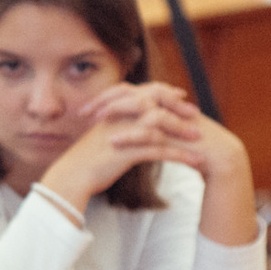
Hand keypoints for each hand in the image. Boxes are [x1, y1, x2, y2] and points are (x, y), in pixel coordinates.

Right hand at [38, 82, 237, 210]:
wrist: (71, 177)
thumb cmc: (85, 161)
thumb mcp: (100, 137)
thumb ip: (115, 127)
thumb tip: (128, 126)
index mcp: (113, 111)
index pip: (143, 92)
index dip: (163, 92)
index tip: (179, 96)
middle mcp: (119, 117)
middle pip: (155, 102)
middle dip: (177, 106)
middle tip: (195, 112)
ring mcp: (123, 133)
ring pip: (160, 125)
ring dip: (182, 130)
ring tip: (199, 137)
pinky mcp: (127, 152)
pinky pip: (159, 151)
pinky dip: (179, 155)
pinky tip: (193, 161)